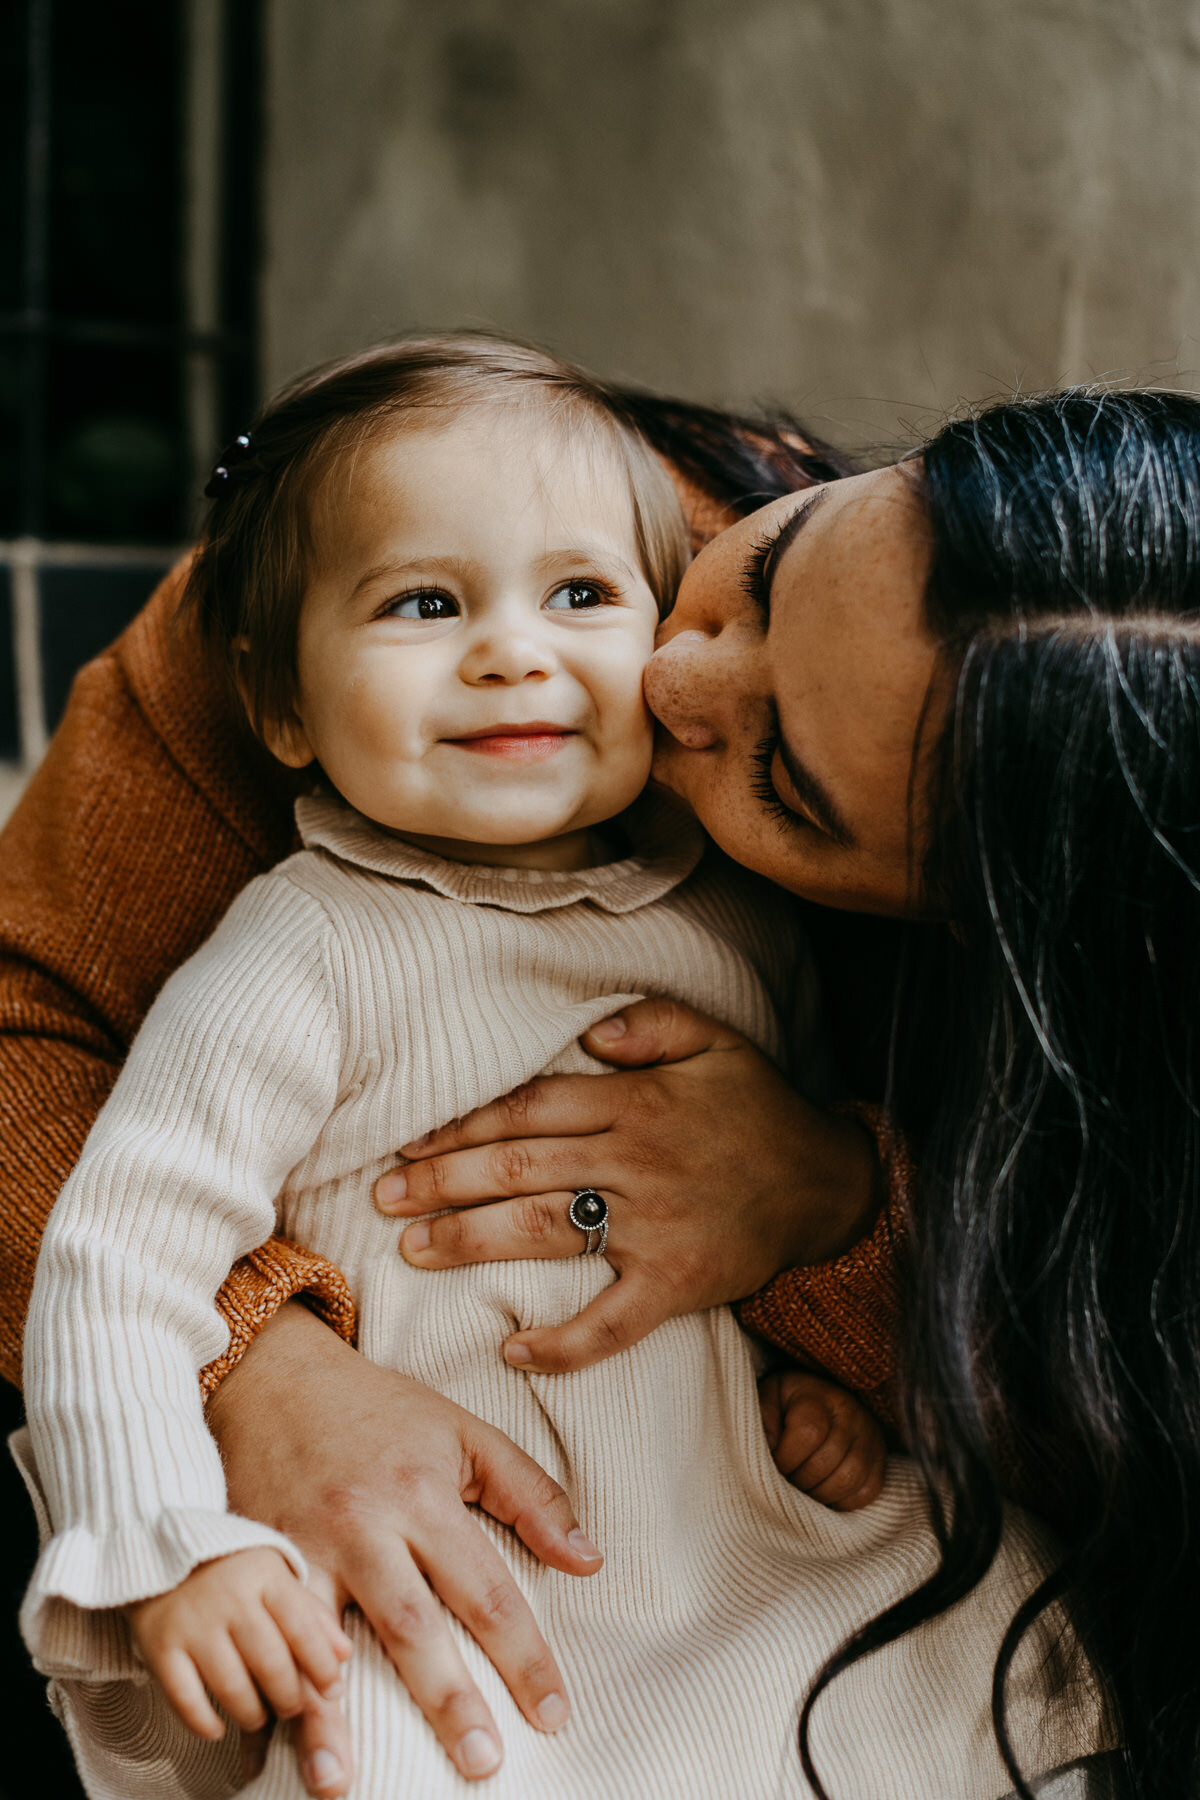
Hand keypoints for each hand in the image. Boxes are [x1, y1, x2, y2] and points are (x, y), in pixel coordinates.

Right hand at [127, 1548, 351, 1742]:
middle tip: (292, 1707)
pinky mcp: (159, 1645)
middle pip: (270, 1664)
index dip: (322, 1667)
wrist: (159, 1544)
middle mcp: (230, 1598)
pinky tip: (216, 1729)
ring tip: (259, 1716)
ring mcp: (193, 1622)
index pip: (303, 1628)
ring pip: (231, 1687)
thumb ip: (310, 1611)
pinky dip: (203, 1723)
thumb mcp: (276, 1572)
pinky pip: (185, 1699)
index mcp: (265, 1575)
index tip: (333, 1691)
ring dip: (251, 1714)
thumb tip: (344, 1655)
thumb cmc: (232, 1565)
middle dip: (289, 1698)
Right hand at [206, 1302, 602, 1792]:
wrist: (275, 1375)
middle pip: (412, 1628)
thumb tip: (589, 1562)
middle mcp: (363, 1527)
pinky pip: (262, 1633)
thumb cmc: (380, 1411)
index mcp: (423, 1496)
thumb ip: (530, 1495)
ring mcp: (300, 1547)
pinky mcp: (252, 1560)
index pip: (486, 1591)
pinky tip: (277, 1734)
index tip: (553, 1714)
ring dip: (330, 1717)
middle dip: (447, 1701)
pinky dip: (270, 1685)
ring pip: (320, 1640)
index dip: (524, 1657)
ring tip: (344, 1782)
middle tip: (481, 1764)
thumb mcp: (464, 1433)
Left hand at [375, 998, 879, 1374]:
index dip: (461, 1126)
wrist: (829, 1184)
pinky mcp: (676, 1284)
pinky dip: (564, 1344)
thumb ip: (650, 1022)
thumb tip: (585, 1031)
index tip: (409, 1143)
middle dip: (442, 1183)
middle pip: (518, 1169)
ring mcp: (653, 1228)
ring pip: (544, 1232)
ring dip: (471, 1241)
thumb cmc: (758, 1107)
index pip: (528, 1110)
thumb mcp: (716, 1039)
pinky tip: (513, 1351)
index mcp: (636, 1102)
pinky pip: (613, 1322)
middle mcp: (635, 1162)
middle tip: (383, 1197)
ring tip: (412, 1248)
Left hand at [758, 1370, 885, 1510]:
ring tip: (802, 1489)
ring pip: (849, 1479)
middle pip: (828, 1462)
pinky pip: (868, 1492)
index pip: (809, 1434)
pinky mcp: (881, 1461)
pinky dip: (842, 1502)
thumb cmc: (788, 1403)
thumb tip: (769, 1447)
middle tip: (786, 1481)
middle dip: (799, 1480)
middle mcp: (852, 1414)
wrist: (822, 1400)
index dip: (786, 1458)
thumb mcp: (768, 1397)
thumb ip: (763, 1418)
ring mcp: (871, 1438)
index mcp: (820, 1397)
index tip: (773, 1464)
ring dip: (819, 1494)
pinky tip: (823, 1493)